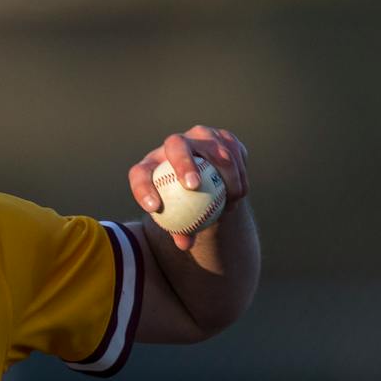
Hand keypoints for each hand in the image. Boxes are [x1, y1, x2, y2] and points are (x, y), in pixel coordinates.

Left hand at [128, 125, 249, 250]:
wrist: (209, 183)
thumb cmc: (186, 206)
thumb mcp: (180, 219)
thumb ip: (180, 230)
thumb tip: (185, 244)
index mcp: (152, 164)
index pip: (140, 174)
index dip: (142, 188)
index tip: (153, 208)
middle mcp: (174, 143)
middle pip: (176, 146)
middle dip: (184, 163)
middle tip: (194, 186)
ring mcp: (200, 135)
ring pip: (215, 150)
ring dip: (225, 174)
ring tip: (230, 200)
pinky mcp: (224, 137)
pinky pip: (235, 154)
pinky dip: (239, 174)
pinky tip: (239, 194)